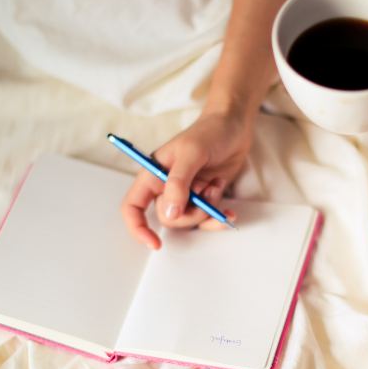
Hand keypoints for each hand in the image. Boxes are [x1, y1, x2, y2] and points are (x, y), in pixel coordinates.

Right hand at [120, 111, 248, 248]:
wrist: (235, 126)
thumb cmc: (210, 131)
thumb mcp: (193, 152)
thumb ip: (179, 182)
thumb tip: (171, 213)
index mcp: (153, 174)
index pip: (133, 206)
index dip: (137, 227)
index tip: (155, 243)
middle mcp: (166, 187)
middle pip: (168, 218)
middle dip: (191, 213)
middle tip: (207, 193)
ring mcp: (186, 194)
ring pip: (189, 221)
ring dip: (207, 210)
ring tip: (217, 186)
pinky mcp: (204, 198)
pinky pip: (206, 220)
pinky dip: (218, 218)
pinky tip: (229, 210)